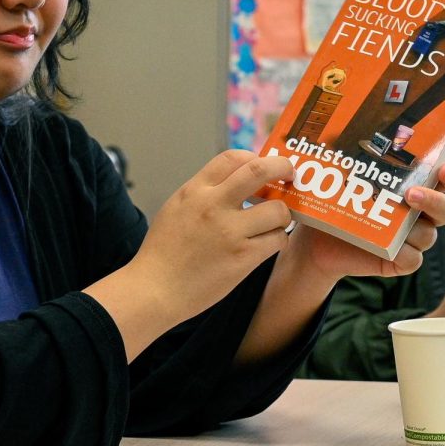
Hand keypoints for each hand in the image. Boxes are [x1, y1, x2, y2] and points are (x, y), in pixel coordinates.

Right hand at [111, 150, 294, 326]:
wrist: (155, 289)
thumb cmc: (164, 251)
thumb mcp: (177, 207)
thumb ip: (204, 192)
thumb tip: (235, 181)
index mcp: (195, 190)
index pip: (233, 157)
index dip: (254, 157)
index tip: (263, 166)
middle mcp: (213, 205)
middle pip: (259, 171)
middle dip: (283, 167)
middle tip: (289, 174)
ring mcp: (230, 232)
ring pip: (277, 211)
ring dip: (282, 214)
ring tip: (275, 221)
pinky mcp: (243, 258)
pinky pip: (277, 240)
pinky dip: (277, 239)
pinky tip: (268, 243)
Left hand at [281, 161, 444, 284]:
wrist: (317, 239)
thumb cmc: (335, 201)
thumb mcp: (340, 176)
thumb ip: (346, 157)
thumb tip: (329, 136)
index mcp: (414, 186)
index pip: (444, 178)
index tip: (444, 168)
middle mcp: (419, 213)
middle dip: (435, 200)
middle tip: (411, 193)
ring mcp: (411, 238)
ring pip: (429, 235)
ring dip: (414, 228)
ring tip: (389, 220)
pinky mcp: (400, 261)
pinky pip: (413, 259)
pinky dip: (404, 253)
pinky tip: (390, 247)